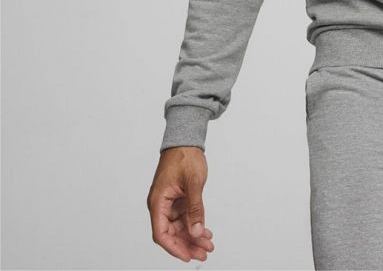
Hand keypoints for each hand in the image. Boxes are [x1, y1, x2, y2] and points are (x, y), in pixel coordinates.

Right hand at [147, 146, 215, 262]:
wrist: (186, 141)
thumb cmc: (185, 156)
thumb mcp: (193, 182)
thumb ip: (195, 208)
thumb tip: (197, 230)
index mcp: (158, 201)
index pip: (161, 233)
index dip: (174, 247)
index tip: (188, 256)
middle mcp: (161, 204)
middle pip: (171, 233)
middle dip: (187, 245)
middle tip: (204, 253)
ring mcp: (169, 203)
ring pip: (179, 227)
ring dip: (193, 237)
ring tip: (208, 245)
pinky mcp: (178, 200)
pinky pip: (184, 218)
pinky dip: (195, 225)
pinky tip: (205, 232)